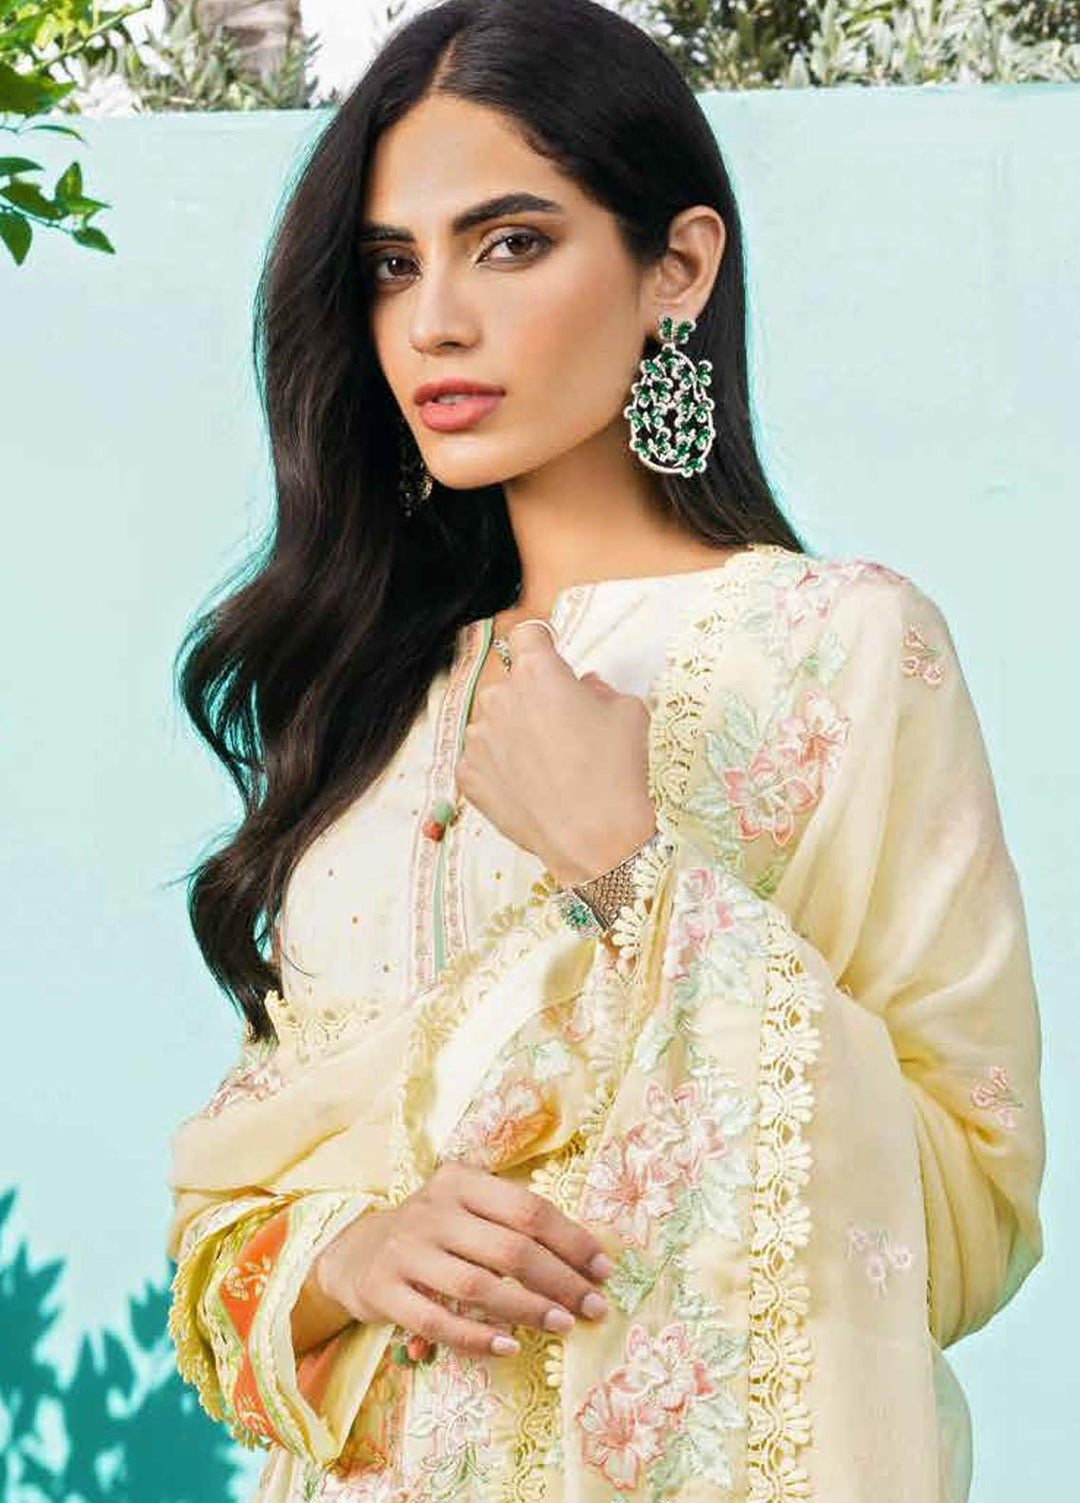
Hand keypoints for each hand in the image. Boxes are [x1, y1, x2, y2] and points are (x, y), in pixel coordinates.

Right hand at [313, 1162, 615, 1357]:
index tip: (603, 1270)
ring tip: (563, 1325)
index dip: (572, 1240)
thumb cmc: (434, 1232)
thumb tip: (586, 1258)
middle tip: (593, 1307)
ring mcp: (406, 1250)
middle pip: (511, 1248)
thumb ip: (512, 1220)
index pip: (528, 1208)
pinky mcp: (385, 1290)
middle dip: (561, 1281)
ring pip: (478, 1286)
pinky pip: (437, 1321)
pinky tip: (508, 1346)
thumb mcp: (466, 1207)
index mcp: (461, 1181)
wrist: (355, 1252)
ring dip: (528, 1309)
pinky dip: (477, 1337)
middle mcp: (433, 1210)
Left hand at [455, 622, 657, 884]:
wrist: (600, 841)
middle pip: (510, 685)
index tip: (550, 658)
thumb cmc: (620, 771)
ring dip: (512, 733)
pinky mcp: (469, 777)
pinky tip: (529, 787)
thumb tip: (583, 687)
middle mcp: (500, 699)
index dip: (541, 645)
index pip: (527, 635)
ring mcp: (479, 740)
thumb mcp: (630, 712)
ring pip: (493, 722)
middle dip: (531, 698)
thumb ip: (600, 688)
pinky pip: (480, 760)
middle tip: (562, 729)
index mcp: (537, 672)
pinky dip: (499, 768)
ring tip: (546, 766)